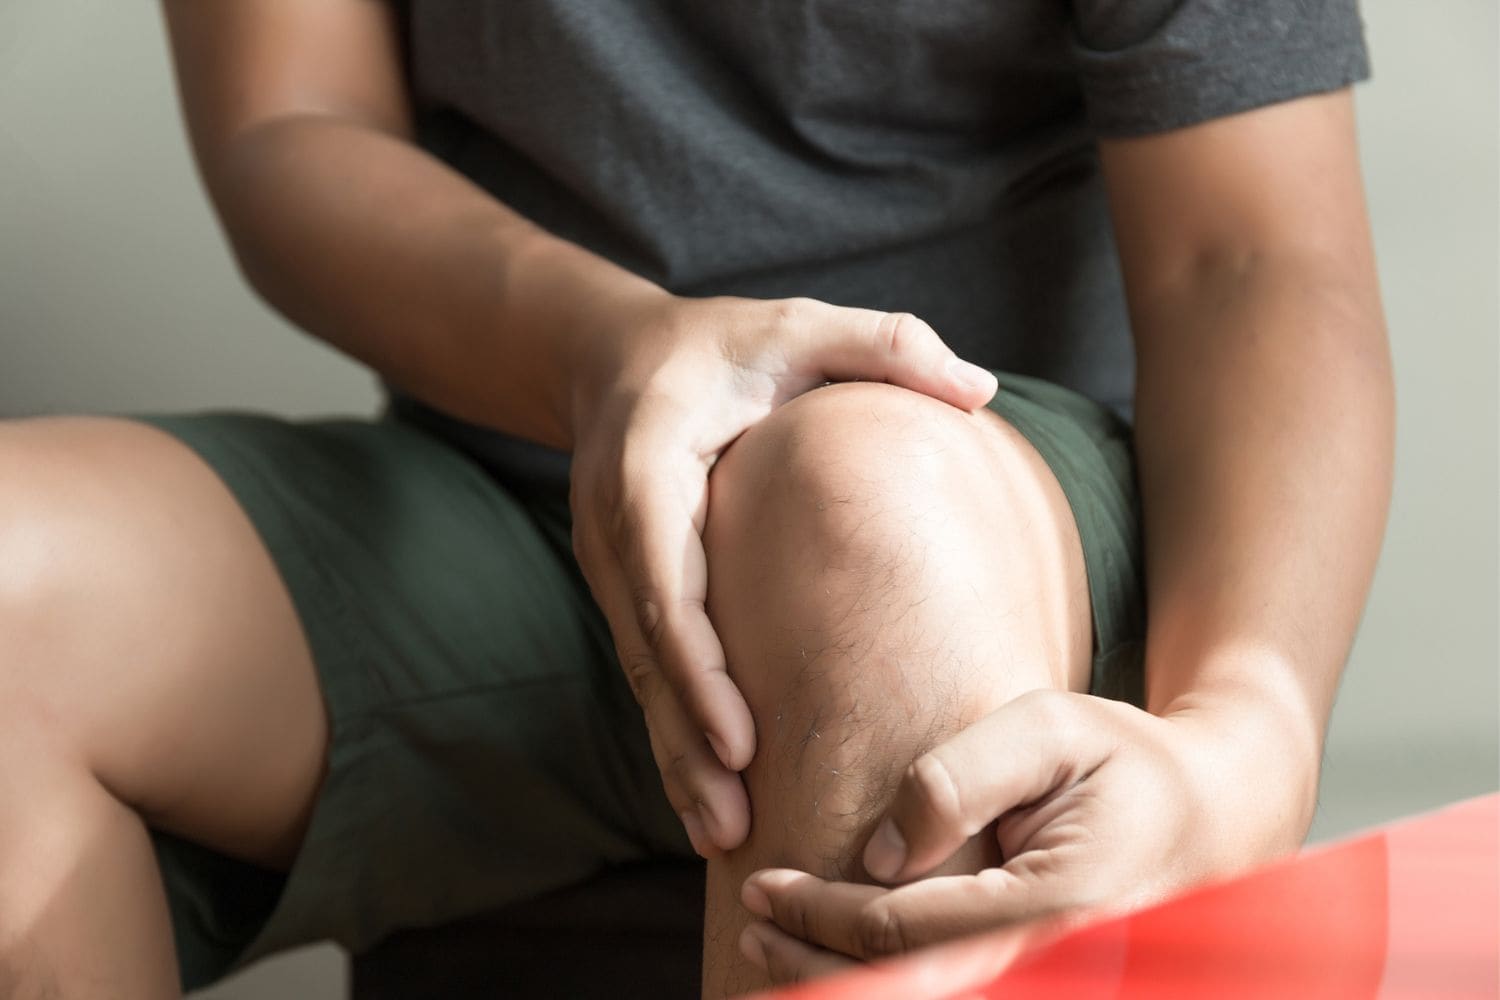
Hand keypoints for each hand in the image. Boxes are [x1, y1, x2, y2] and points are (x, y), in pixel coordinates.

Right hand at [566, 290, 998, 856]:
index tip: (740, 740)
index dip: (697, 667)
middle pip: (648, 653)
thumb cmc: (719, 344)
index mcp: (648, 469)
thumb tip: (981, 388)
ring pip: (644, 677)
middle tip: (734, 826)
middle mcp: (618, 532)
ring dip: (678, 759)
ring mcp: (614, 569)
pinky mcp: (629, 593)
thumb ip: (881, 344)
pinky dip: (678, 733)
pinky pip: (653, 670)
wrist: (616, 360)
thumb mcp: (794, 325)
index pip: (663, 580)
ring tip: (723, 837)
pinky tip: (711, 794)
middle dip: (688, 743)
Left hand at [738, 689, 1314, 983]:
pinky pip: (968, 999)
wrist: (1223, 814)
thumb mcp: (1048, 728)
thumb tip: (877, 856)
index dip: (818, 914)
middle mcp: (1068, 970)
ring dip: (849, 994)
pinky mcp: (1065, 988)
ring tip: (776, 965)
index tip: (763, 886)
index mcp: (1060, 907)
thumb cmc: (1128, 760)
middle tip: (753, 932)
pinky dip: (900, 991)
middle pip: (909, 995)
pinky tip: (850, 979)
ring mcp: (1069, 987)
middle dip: (815, 973)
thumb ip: (957, 778)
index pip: (901, 930)